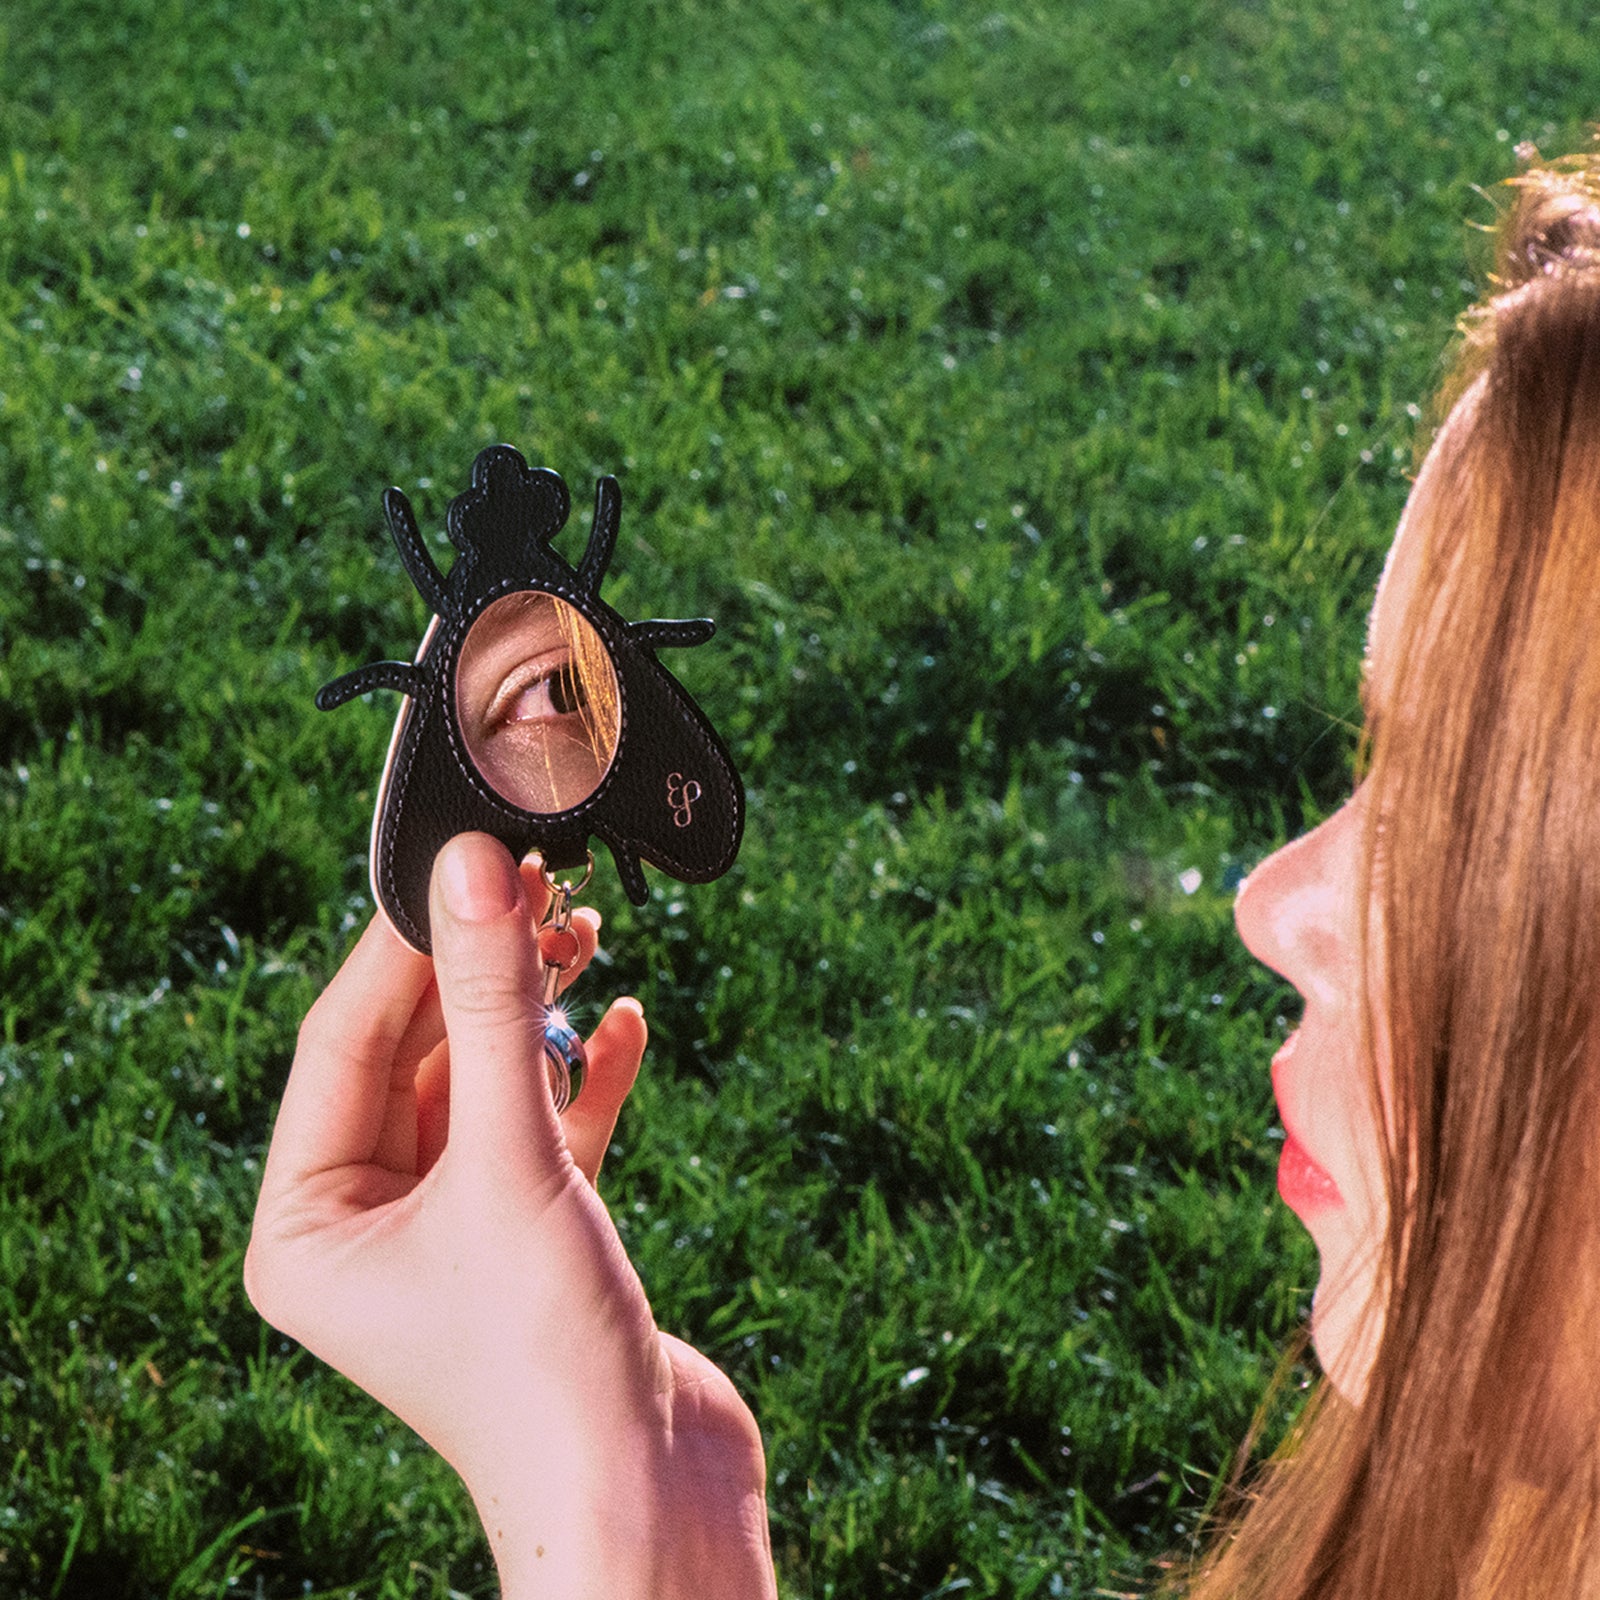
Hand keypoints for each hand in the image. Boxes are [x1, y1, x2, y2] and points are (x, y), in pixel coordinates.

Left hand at [244, 833, 773, 1598]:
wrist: (653, 1498)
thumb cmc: (549, 1363)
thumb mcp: (512, 1163)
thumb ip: (496, 1009)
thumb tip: (473, 868)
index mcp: (306, 1225)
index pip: (343, 1043)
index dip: (404, 945)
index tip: (464, 856)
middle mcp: (367, 1225)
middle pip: (419, 1052)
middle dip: (479, 968)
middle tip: (538, 877)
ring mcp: (452, 1230)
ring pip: (487, 1081)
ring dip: (538, 1009)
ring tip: (586, 927)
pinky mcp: (534, 1236)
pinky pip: (547, 1126)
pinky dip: (586, 1072)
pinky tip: (628, 1020)